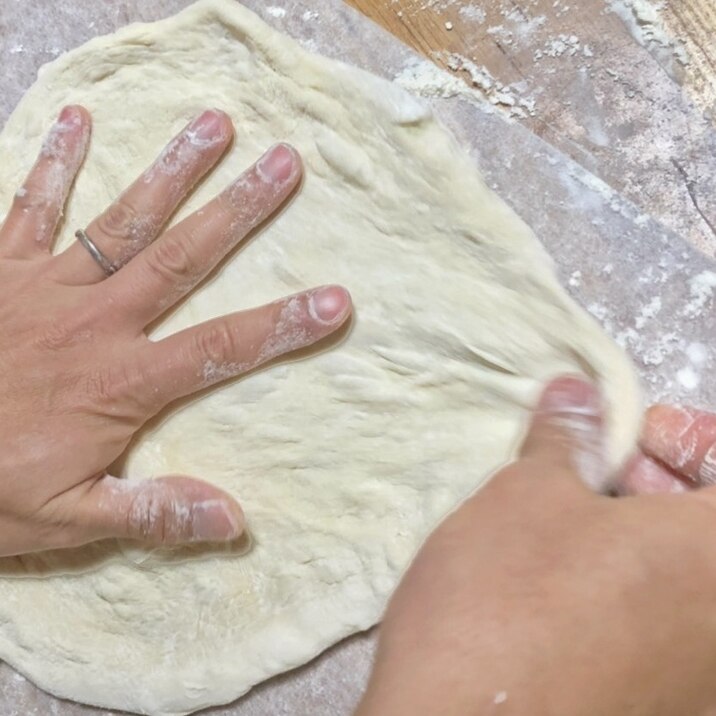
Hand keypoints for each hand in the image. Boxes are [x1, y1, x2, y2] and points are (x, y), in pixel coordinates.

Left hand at [0, 105, 350, 555]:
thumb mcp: (67, 522)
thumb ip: (152, 513)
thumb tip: (234, 520)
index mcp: (120, 383)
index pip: (221, 349)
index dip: (283, 325)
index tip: (336, 299)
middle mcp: (94, 322)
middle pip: (182, 258)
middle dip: (238, 211)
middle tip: (283, 163)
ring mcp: (44, 287)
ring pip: (121, 220)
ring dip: (171, 171)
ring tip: (213, 123)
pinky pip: (28, 209)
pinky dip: (52, 164)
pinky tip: (79, 121)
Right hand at [357, 377, 715, 715]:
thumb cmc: (506, 594)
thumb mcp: (527, 494)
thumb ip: (568, 438)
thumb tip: (577, 390)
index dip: (689, 438)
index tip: (631, 432)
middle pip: (710, 533)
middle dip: (662, 484)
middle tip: (597, 471)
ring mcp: (698, 683)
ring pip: (689, 587)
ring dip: (644, 539)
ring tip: (574, 525)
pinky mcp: (659, 712)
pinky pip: (667, 637)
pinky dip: (633, 594)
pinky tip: (568, 588)